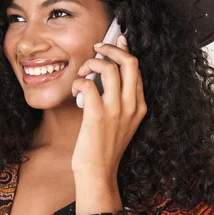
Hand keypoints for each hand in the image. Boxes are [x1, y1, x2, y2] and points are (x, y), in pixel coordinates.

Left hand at [70, 35, 146, 180]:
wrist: (98, 173)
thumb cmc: (103, 147)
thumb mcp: (120, 122)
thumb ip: (118, 100)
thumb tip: (106, 75)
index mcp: (139, 106)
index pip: (137, 68)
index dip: (124, 50)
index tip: (115, 41)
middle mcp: (132, 105)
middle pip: (130, 61)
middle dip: (111, 48)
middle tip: (96, 48)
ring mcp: (116, 110)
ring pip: (110, 68)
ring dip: (91, 64)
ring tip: (82, 73)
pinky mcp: (97, 116)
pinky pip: (88, 85)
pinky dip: (78, 82)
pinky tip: (74, 91)